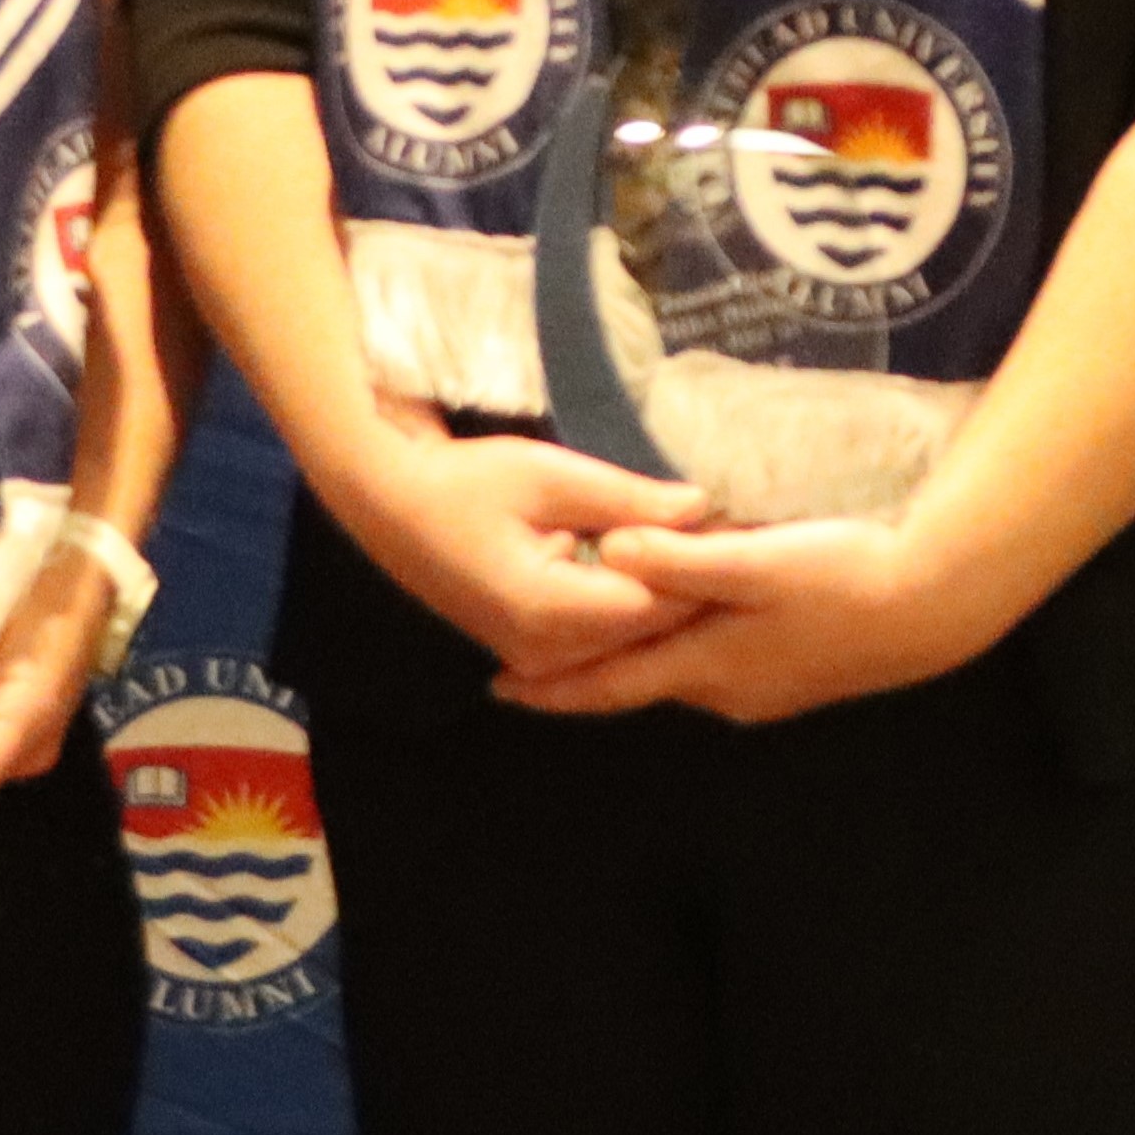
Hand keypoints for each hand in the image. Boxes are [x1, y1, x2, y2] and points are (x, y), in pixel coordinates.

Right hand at [334, 428, 722, 676]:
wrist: (389, 504)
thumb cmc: (466, 480)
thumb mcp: (551, 476)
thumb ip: (628, 500)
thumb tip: (703, 506)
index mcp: (552, 610)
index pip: (657, 605)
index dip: (704, 569)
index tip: (745, 531)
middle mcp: (546, 650)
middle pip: (647, 632)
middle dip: (692, 587)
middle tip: (740, 538)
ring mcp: (534, 658)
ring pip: (626, 642)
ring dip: (665, 601)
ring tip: (710, 551)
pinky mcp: (528, 651)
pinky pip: (598, 642)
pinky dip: (631, 610)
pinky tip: (662, 574)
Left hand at [508, 514, 1030, 724]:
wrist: (931, 608)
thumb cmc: (843, 578)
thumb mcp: (755, 562)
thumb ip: (678, 561)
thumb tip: (606, 558)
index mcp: (706, 667)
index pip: (609, 684)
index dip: (552, 688)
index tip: (498, 688)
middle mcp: (726, 692)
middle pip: (639, 684)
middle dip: (586, 674)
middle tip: (530, 662)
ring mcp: (763, 691)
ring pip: (678, 676)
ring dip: (635, 662)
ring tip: (596, 641)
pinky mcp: (793, 675)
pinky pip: (713, 667)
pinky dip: (678, 652)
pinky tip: (683, 629)